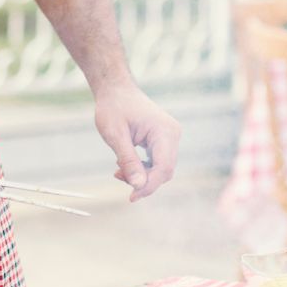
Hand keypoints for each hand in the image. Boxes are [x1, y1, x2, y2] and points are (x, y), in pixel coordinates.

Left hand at [93, 84, 179, 201]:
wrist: (115, 89)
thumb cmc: (114, 108)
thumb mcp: (116, 136)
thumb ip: (129, 161)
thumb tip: (138, 186)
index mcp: (165, 131)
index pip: (163, 168)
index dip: (148, 186)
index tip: (130, 197)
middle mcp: (172, 134)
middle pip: (164, 171)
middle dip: (143, 181)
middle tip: (118, 177)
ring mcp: (169, 137)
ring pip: (161, 168)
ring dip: (141, 176)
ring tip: (118, 171)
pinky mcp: (163, 140)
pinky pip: (157, 162)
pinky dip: (142, 168)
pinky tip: (124, 166)